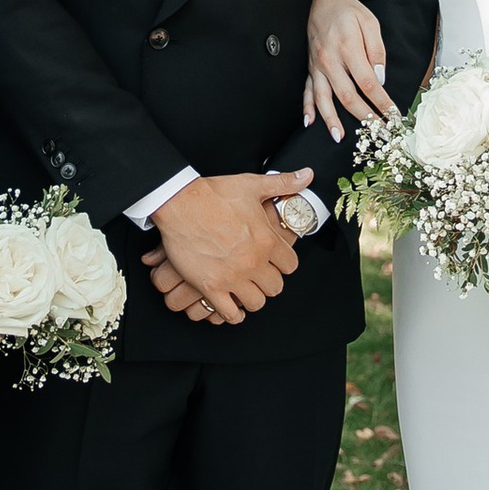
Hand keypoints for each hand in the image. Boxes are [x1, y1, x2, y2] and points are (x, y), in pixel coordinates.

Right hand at [142, 171, 301, 322]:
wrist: (180, 203)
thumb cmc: (214, 193)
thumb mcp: (253, 184)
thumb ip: (284, 183)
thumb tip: (308, 175)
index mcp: (267, 240)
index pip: (290, 266)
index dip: (283, 264)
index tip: (274, 261)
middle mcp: (253, 262)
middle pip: (275, 287)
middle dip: (268, 282)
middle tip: (258, 276)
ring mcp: (232, 277)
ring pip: (256, 302)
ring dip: (252, 297)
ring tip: (245, 290)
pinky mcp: (211, 286)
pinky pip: (229, 313)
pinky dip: (232, 314)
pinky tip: (231, 307)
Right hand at [303, 0, 393, 141]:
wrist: (319, 0)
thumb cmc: (347, 10)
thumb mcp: (369, 21)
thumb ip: (376, 49)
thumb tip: (379, 77)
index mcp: (348, 48)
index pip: (368, 83)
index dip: (382, 102)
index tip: (393, 116)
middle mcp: (330, 60)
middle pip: (347, 96)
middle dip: (364, 117)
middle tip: (377, 133)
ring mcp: (317, 66)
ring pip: (324, 98)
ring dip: (331, 119)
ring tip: (339, 137)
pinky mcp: (310, 68)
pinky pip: (306, 90)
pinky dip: (306, 107)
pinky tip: (309, 122)